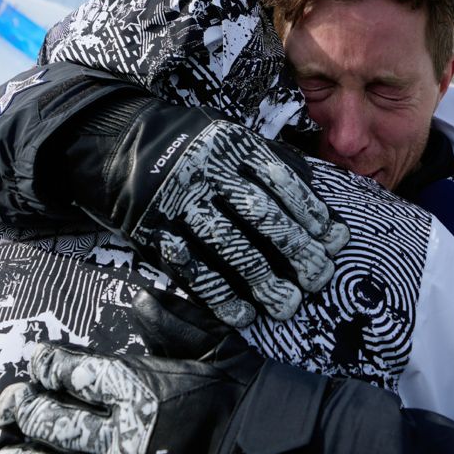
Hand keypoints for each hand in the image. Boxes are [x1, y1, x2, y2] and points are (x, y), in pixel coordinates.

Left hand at [0, 291, 264, 453]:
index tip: (35, 362)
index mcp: (140, 388)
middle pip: (55, 422)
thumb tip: (138, 300)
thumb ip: (176, 325)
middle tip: (6, 407)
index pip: (76, 373)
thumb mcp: (220, 351)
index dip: (49, 366)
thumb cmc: (256, 404)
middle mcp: (121, 435)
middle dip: (25, 412)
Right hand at [80, 101, 348, 327]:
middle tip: (320, 278)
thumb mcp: (229, 138)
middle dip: (296, 250)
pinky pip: (192, 268)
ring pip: (228, 245)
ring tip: (289, 305)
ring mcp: (179, 201)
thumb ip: (270, 161)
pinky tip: (244, 315)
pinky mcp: (154, 230)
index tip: (336, 241)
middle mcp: (207, 170)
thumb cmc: (190, 147)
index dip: (312, 213)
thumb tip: (318, 196)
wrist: (117, 145)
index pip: (282, 180)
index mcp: (232, 144)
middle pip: (261, 214)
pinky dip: (220, 295)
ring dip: (263, 280)